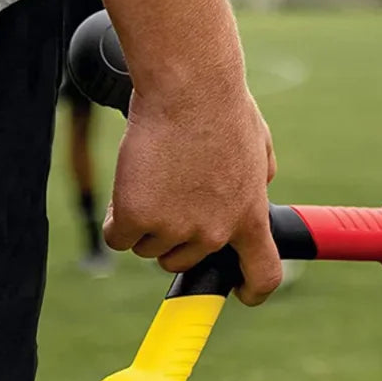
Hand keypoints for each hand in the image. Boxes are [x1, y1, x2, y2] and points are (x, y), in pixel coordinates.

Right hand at [104, 86, 280, 305]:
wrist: (190, 88)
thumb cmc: (223, 108)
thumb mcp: (259, 147)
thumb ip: (257, 180)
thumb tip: (255, 191)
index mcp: (250, 216)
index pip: (262, 273)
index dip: (252, 289)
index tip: (241, 292)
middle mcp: (215, 232)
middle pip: (182, 261)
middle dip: (173, 236)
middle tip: (171, 192)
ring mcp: (176, 228)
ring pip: (147, 247)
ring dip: (145, 221)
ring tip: (155, 175)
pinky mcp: (138, 218)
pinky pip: (119, 236)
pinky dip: (118, 218)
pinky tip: (132, 182)